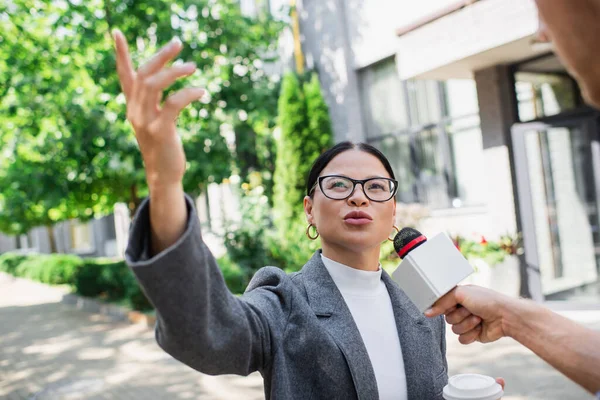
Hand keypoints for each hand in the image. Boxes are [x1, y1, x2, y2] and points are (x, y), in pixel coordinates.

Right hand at [112, 29, 204, 188]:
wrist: (163, 175)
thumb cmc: (162, 146)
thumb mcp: (155, 121)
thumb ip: (155, 102)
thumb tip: (163, 80)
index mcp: (133, 107)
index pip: (124, 76)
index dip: (121, 54)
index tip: (116, 32)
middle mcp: (135, 111)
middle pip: (143, 74)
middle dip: (160, 56)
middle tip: (178, 43)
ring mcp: (146, 121)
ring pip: (155, 84)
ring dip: (175, 71)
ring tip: (193, 67)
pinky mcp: (161, 131)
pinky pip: (173, 103)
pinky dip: (188, 93)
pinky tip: (201, 91)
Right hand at [426, 285, 510, 343]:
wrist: (505, 316)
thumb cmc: (487, 301)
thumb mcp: (461, 293)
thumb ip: (442, 302)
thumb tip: (427, 312)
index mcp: (458, 297)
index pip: (441, 305)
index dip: (445, 307)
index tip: (451, 306)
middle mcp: (462, 310)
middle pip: (447, 319)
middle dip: (460, 316)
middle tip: (471, 310)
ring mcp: (467, 323)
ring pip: (454, 330)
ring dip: (467, 324)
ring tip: (479, 319)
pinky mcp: (472, 335)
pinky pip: (462, 339)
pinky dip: (471, 334)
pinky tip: (480, 328)